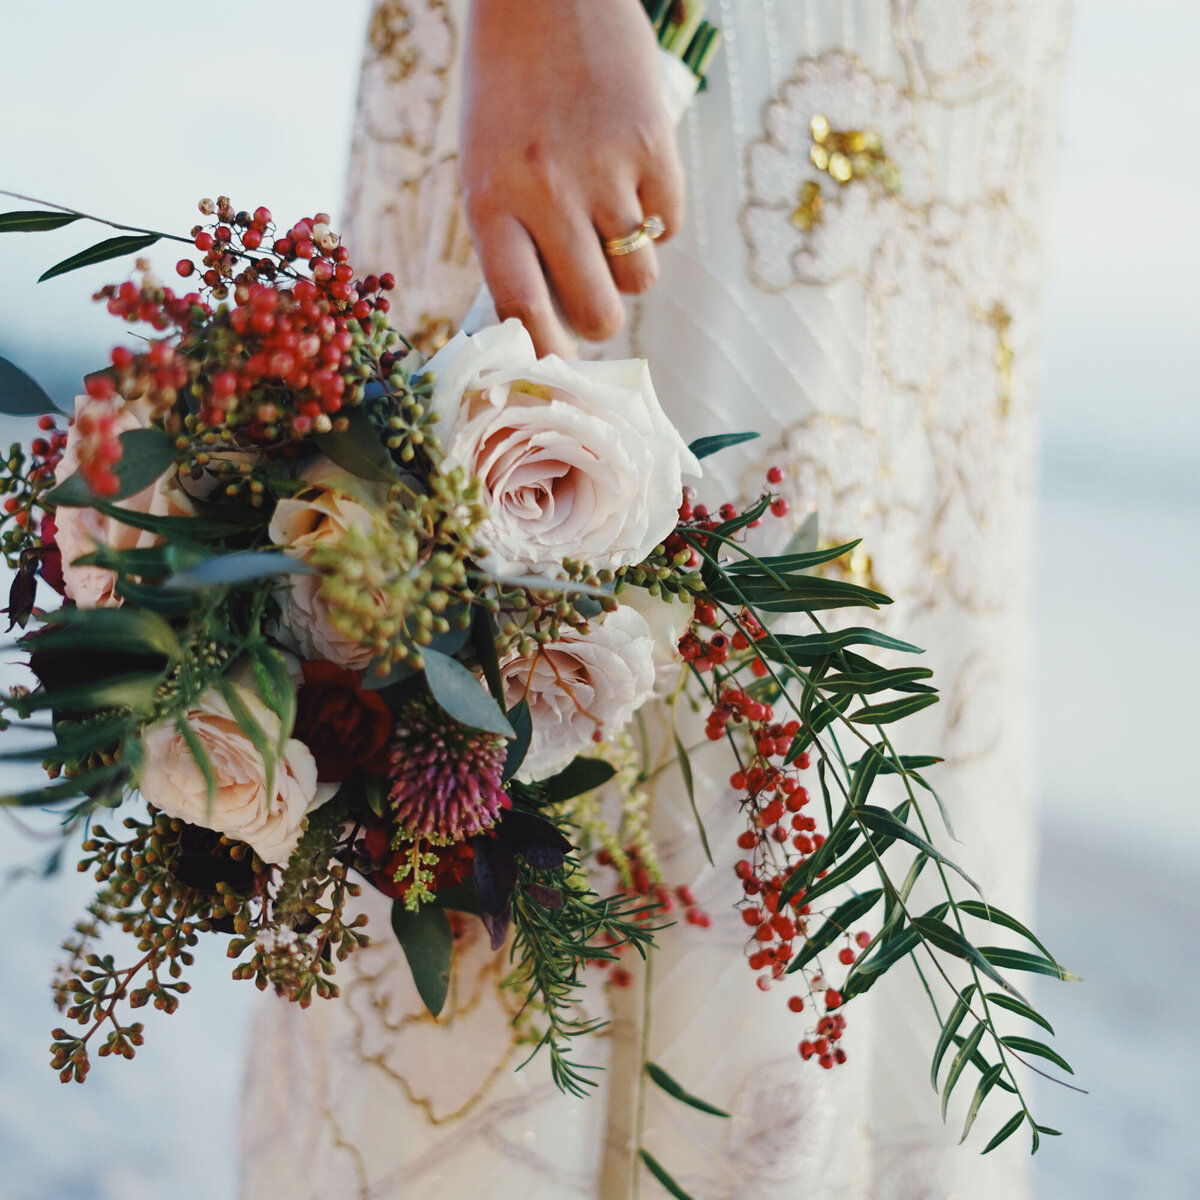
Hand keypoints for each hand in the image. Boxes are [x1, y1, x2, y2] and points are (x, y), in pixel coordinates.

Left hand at [460, 0, 683, 354]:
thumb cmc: (510, 94)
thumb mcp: (487, 168)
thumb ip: (515, 243)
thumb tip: (555, 328)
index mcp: (490, 201)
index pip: (524, 311)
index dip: (548, 354)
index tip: (559, 369)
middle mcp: (546, 191)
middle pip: (599, 312)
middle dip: (602, 317)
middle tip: (596, 292)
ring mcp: (604, 168)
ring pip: (641, 278)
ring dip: (631, 264)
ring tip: (608, 215)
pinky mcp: (654, 144)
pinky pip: (670, 227)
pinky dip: (657, 216)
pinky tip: (631, 174)